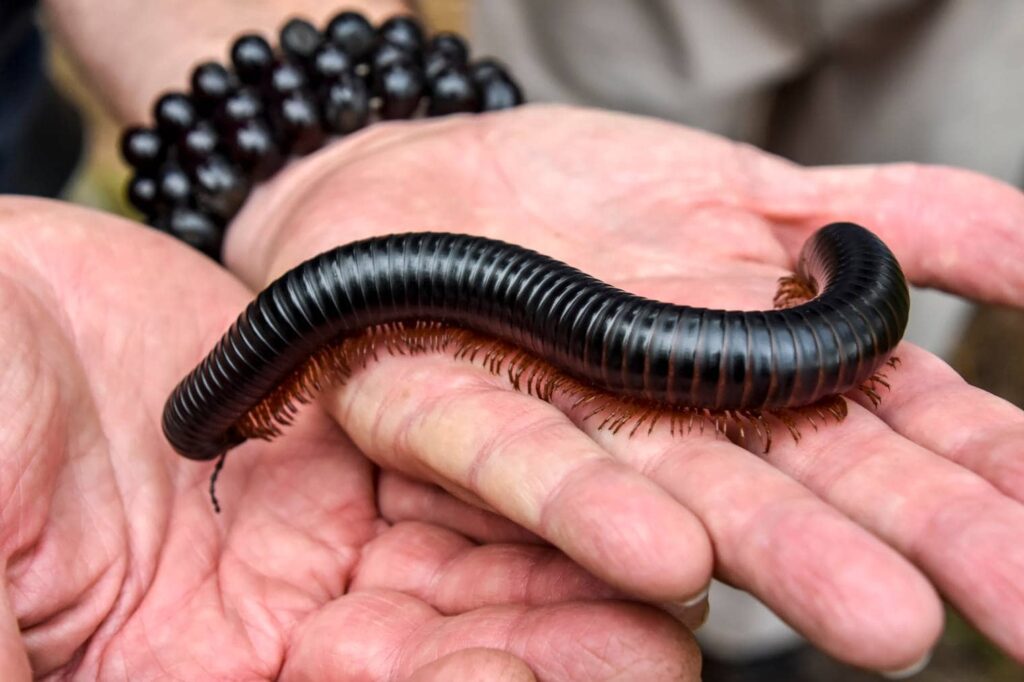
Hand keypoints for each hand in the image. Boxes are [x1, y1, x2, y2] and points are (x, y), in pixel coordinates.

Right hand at [0, 197, 701, 679]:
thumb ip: (43, 662)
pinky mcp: (355, 446)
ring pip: (468, 567)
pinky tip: (614, 484)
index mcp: (189, 677)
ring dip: (567, 574)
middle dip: (546, 656)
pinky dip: (529, 477)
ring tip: (674, 569)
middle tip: (658, 650)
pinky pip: (457, 464)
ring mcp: (323, 538)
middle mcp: (277, 630)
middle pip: (438, 660)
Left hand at [225, 105, 1023, 672]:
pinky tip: (664, 554)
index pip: (901, 436)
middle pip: (811, 482)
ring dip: (781, 552)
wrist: (436, 185)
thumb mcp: (772, 194)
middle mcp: (689, 419)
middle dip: (905, 544)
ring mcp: (583, 418)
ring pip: (689, 490)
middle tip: (991, 620)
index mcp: (768, 376)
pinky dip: (587, 505)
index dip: (981, 487)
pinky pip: (522, 456)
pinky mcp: (459, 408)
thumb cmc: (600, 201)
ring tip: (873, 619)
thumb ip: (910, 221)